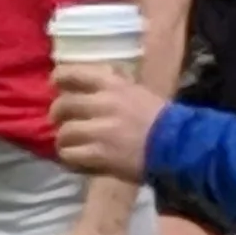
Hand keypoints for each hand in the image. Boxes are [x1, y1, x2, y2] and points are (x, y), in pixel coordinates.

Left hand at [51, 62, 164, 183]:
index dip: (59, 78)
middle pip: (63, 104)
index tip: (55, 84)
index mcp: (113, 85)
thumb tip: (93, 83)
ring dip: (64, 140)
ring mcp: (99, 130)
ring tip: (70, 145)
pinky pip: (70, 155)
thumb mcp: (138, 91)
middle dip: (57, 114)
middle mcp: (102, 104)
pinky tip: (77, 160)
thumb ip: (114, 86)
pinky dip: (70, 159)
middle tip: (61, 121)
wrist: (180, 146)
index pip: (73, 73)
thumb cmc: (162, 119)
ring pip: (64, 132)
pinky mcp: (99, 155)